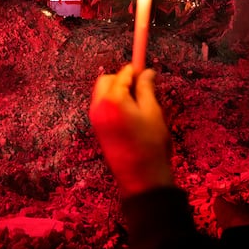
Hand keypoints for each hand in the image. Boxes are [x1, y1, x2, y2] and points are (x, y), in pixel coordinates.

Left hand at [88, 64, 173, 197]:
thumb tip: (146, 72)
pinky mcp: (96, 127)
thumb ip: (146, 89)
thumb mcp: (153, 112)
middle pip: (106, 80)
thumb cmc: (150, 144)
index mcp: (113, 100)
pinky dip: (112, 103)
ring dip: (116, 91)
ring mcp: (95, 118)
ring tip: (137, 104)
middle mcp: (98, 106)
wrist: (140, 177)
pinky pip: (101, 105)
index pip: (122, 74)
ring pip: (102, 93)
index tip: (146, 72)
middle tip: (141, 89)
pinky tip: (129, 114)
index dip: (135, 71)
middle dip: (122, 80)